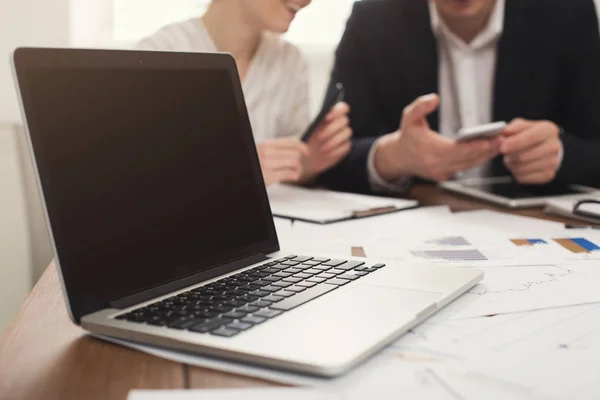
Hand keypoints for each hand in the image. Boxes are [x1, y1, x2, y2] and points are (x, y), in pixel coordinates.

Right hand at [256, 138, 308, 186]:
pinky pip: (290, 174)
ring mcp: (267, 165)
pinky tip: (293, 176)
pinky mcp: (269, 177)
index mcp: (266, 145)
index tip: (307, 151)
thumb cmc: (256, 164)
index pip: (290, 142)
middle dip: (299, 161)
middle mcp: (266, 153)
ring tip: (296, 172)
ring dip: (298, 169)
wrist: (244, 173)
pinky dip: (295, 175)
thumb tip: (296, 142)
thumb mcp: (263, 151)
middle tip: (297, 166)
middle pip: (294, 154)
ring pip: (294, 163)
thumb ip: (276, 148)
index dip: (302, 146)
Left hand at [302, 102, 351, 181]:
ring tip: (322, 149)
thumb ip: (312, 124)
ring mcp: (344, 135)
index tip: (326, 118)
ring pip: (346, 133)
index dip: (337, 111)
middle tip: (319, 137)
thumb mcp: (306, 132)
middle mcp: (340, 124)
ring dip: (333, 141)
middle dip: (331, 128)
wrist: (307, 158)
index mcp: (331, 116)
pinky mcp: (345, 147)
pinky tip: (326, 154)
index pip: (342, 108)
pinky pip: (346, 146)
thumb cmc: (305, 141)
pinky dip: (336, 151)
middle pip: (344, 120)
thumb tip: (316, 120)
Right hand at [374, 94, 500, 181]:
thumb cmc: (407, 136)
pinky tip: (486, 151)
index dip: (476, 146)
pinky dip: (475, 160)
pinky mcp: (443, 176)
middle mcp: (435, 164)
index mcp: (429, 150)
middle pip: (467, 159)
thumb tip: (434, 98)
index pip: (457, 150)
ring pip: (468, 166)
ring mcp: (440, 172)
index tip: (491, 140)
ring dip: (484, 156)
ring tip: (498, 144)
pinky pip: (463, 168)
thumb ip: (421, 105)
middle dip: (486, 151)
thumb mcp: (409, 116)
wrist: (398, 157)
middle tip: (502, 140)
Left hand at [500, 118, 561, 184]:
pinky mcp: (547, 175)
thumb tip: (505, 132)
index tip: (502, 147)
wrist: (545, 148)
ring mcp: (552, 162)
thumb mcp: (523, 126)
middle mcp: (553, 146)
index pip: (530, 137)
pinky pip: (522, 177)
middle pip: (522, 156)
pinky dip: (516, 172)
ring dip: (511, 164)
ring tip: (512, 158)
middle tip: (505, 152)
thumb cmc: (530, 135)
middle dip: (509, 155)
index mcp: (548, 130)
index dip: (514, 143)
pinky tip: (519, 165)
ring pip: (520, 168)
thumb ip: (513, 127)